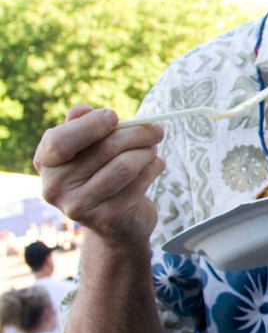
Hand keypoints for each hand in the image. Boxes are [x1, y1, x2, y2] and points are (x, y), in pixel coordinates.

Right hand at [33, 106, 164, 243]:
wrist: (114, 222)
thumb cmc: (101, 172)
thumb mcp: (87, 148)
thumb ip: (82, 126)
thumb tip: (81, 110)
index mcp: (47, 163)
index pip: (59, 142)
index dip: (89, 126)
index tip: (114, 116)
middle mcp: (56, 187)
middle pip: (105, 148)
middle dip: (138, 134)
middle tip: (156, 130)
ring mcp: (81, 206)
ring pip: (126, 166)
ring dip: (148, 152)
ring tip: (153, 149)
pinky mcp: (108, 217)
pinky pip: (140, 182)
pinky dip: (155, 167)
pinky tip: (156, 165)